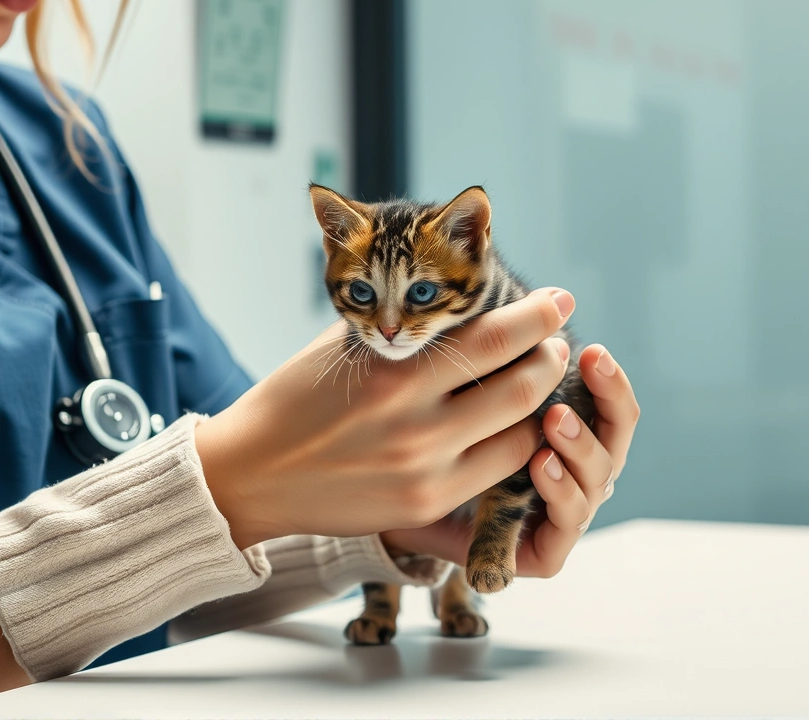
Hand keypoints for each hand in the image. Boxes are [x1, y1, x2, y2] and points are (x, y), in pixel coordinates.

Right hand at [195, 288, 575, 548]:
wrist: (250, 474)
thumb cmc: (296, 399)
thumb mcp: (346, 349)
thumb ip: (405, 332)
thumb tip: (464, 303)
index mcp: (393, 373)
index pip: (491, 337)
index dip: (535, 316)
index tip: (558, 300)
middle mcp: (414, 425)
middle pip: (519, 385)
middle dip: (548, 358)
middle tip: (555, 343)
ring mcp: (423, 472)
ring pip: (518, 435)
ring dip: (539, 407)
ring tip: (537, 386)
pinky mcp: (424, 507)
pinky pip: (494, 474)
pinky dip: (513, 449)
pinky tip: (515, 431)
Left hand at [379, 343, 637, 576]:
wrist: (367, 505)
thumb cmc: (404, 438)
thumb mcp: (446, 393)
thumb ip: (488, 360)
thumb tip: (520, 296)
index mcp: (554, 427)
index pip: (606, 400)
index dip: (604, 372)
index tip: (580, 334)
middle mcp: (565, 467)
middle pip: (617, 432)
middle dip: (610, 393)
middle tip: (589, 358)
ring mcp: (556, 509)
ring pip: (600, 477)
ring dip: (583, 443)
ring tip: (557, 418)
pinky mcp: (539, 554)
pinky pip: (566, 527)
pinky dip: (561, 493)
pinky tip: (542, 464)